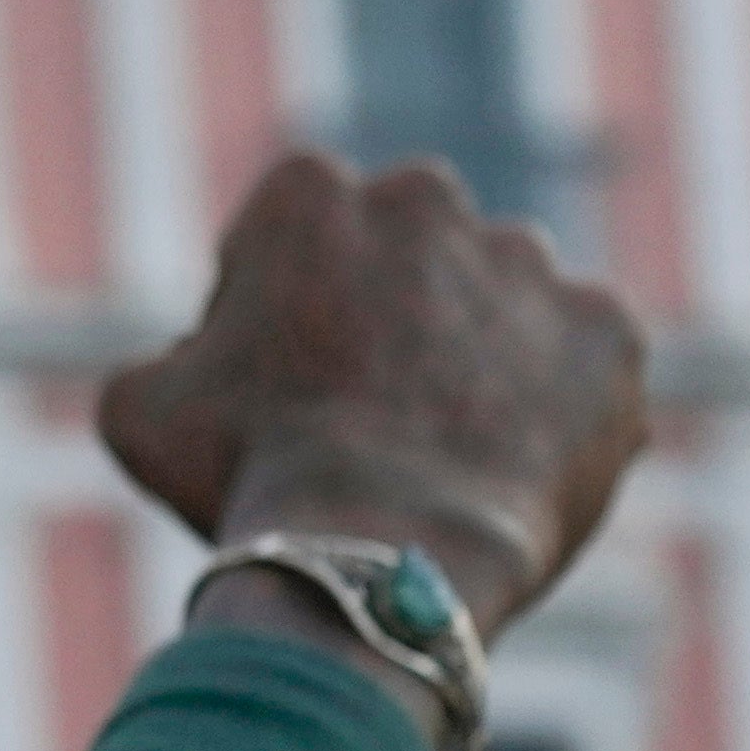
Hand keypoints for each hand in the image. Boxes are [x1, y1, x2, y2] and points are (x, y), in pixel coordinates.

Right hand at [97, 150, 649, 636]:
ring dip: (476, 356)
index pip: (292, 236)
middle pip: (406, 254)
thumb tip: (205, 360)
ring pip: (499, 303)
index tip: (275, 388)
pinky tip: (507, 472)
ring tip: (443, 459)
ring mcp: (530, 263)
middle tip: (368, 416)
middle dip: (390, 314)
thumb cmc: (247, 480)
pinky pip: (582, 362)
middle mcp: (426, 199)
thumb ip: (167, 357)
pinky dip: (558, 407)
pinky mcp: (609, 332)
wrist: (384, 558)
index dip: (275, 314)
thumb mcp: (139, 410)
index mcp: (308, 192)